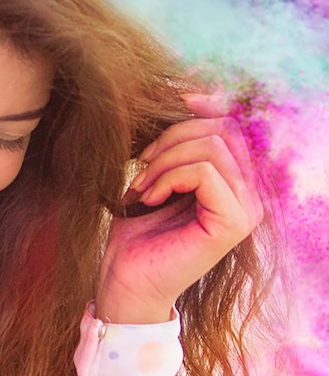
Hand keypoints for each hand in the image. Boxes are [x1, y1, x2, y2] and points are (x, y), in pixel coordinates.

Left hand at [96, 93, 264, 323]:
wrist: (125, 281)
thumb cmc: (137, 230)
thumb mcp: (159, 173)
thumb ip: (182, 141)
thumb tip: (196, 94)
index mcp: (237, 180)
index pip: (230, 122)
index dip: (197, 110)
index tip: (158, 127)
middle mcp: (251, 194)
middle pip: (222, 128)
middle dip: (172, 138)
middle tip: (142, 166)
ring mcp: (247, 209)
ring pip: (212, 147)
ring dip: (165, 160)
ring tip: (142, 185)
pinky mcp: (233, 223)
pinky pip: (204, 172)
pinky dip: (167, 177)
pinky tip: (150, 197)